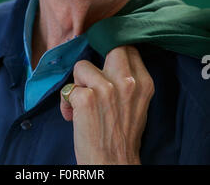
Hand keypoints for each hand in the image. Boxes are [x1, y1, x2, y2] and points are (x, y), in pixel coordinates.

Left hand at [60, 45, 154, 164]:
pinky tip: (73, 116)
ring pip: (82, 66)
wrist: (114, 164)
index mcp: (143, 82)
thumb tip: (110, 57)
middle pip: (110, 47)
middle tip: (92, 76)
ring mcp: (106, 88)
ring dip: (78, 83)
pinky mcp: (86, 98)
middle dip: (98, 58)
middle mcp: (127, 81)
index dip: (113, 50)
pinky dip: (66, 102)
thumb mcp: (138, 102)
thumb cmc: (123, 135)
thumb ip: (129, 79)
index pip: (128, 47)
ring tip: (82, 103)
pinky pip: (68, 88)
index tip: (105, 61)